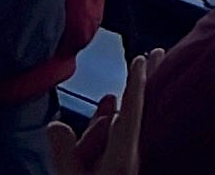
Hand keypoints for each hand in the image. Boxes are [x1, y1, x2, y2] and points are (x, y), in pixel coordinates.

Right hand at [48, 47, 153, 174]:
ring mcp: (126, 161)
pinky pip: (114, 140)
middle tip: (158, 52)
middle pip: (137, 111)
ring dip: (114, 111)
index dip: (136, 85)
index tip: (141, 58)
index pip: (131, 113)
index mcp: (123, 157)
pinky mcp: (118, 168)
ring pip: (119, 127)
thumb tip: (55, 125)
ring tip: (116, 91)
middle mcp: (129, 155)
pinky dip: (108, 124)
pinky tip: (106, 107)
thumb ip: (64, 155)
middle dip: (146, 81)